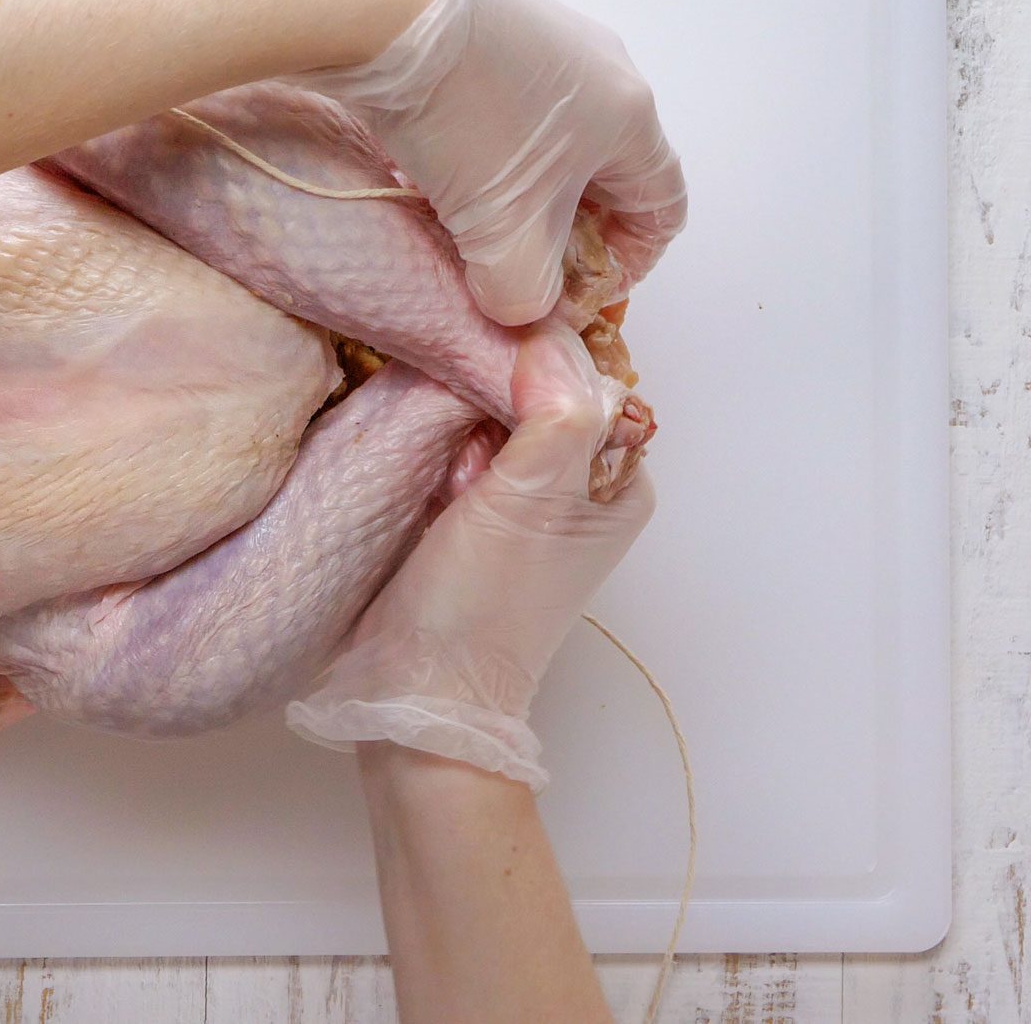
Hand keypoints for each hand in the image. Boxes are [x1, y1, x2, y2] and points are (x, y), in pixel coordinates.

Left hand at [258, 0, 688, 325]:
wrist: (388, 8)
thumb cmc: (469, 120)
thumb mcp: (502, 232)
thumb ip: (523, 292)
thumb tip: (515, 304)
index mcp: (631, 119)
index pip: (663, 208)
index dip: (629, 266)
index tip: (573, 296)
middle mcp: (604, 71)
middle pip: (604, 176)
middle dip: (563, 233)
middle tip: (511, 266)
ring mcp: (548, 41)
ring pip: (549, 145)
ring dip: (516, 194)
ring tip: (464, 223)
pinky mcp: (493, 29)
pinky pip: (504, 111)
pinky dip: (481, 152)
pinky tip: (432, 168)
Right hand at [287, 322, 655, 788]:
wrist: (413, 694)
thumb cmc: (483, 604)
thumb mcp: (531, 500)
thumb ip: (555, 415)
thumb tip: (548, 338)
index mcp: (617, 485)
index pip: (588, 380)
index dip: (538, 364)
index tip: (493, 381)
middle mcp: (576, 489)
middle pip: (535, 394)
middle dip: (488, 393)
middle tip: (457, 434)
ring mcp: (518, 502)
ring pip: (487, 417)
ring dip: (453, 418)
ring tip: (434, 454)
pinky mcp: (465, 514)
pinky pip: (454, 448)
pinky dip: (434, 443)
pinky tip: (416, 458)